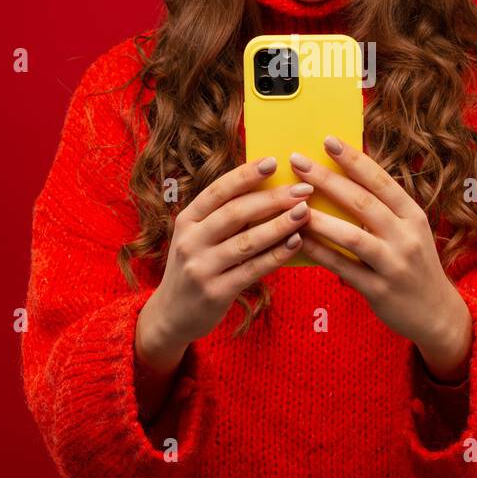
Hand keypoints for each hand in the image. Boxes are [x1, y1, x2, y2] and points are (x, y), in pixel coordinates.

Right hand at [137, 157, 312, 367]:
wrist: (171, 315)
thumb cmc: (195, 267)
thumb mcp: (197, 237)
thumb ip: (222, 216)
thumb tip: (267, 188)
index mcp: (187, 220)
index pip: (218, 191)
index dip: (246, 175)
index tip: (274, 161)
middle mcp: (191, 241)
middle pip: (236, 213)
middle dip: (273, 198)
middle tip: (304, 189)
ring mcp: (202, 268)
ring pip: (247, 241)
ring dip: (280, 225)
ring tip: (305, 212)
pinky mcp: (216, 292)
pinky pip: (253, 269)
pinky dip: (277, 254)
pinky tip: (296, 242)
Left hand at [289, 136, 472, 381]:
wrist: (437, 314)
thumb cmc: (415, 266)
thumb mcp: (410, 232)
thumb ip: (384, 209)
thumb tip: (343, 179)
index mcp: (413, 216)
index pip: (381, 181)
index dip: (354, 159)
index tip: (328, 140)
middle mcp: (406, 236)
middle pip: (363, 202)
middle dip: (328, 179)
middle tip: (297, 161)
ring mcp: (393, 264)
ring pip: (353, 236)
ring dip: (321, 218)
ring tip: (294, 203)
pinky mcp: (379, 290)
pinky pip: (343, 268)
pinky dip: (319, 253)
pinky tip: (297, 240)